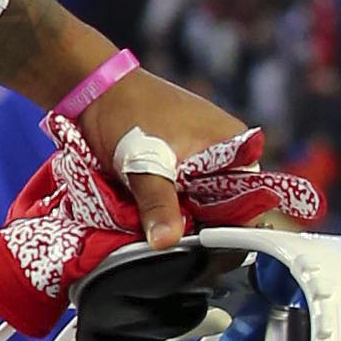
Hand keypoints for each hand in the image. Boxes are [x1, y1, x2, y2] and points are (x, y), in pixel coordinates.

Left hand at [0, 0, 267, 256]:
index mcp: (237, 147)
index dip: (225, 230)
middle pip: (222, 206)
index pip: (246, 204)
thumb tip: (166, 243)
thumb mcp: (143, 165)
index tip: (200, 252)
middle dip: (198, 224)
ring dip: (180, 214)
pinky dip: (168, 201)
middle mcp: (227, 152)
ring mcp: (204, 154)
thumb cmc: (126, 115)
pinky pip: (182, 189)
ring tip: (158, 227)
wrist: (94, 89)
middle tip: (171, 242)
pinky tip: (151, 212)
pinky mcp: (180, 157)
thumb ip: (159, 205)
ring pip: (199, 200)